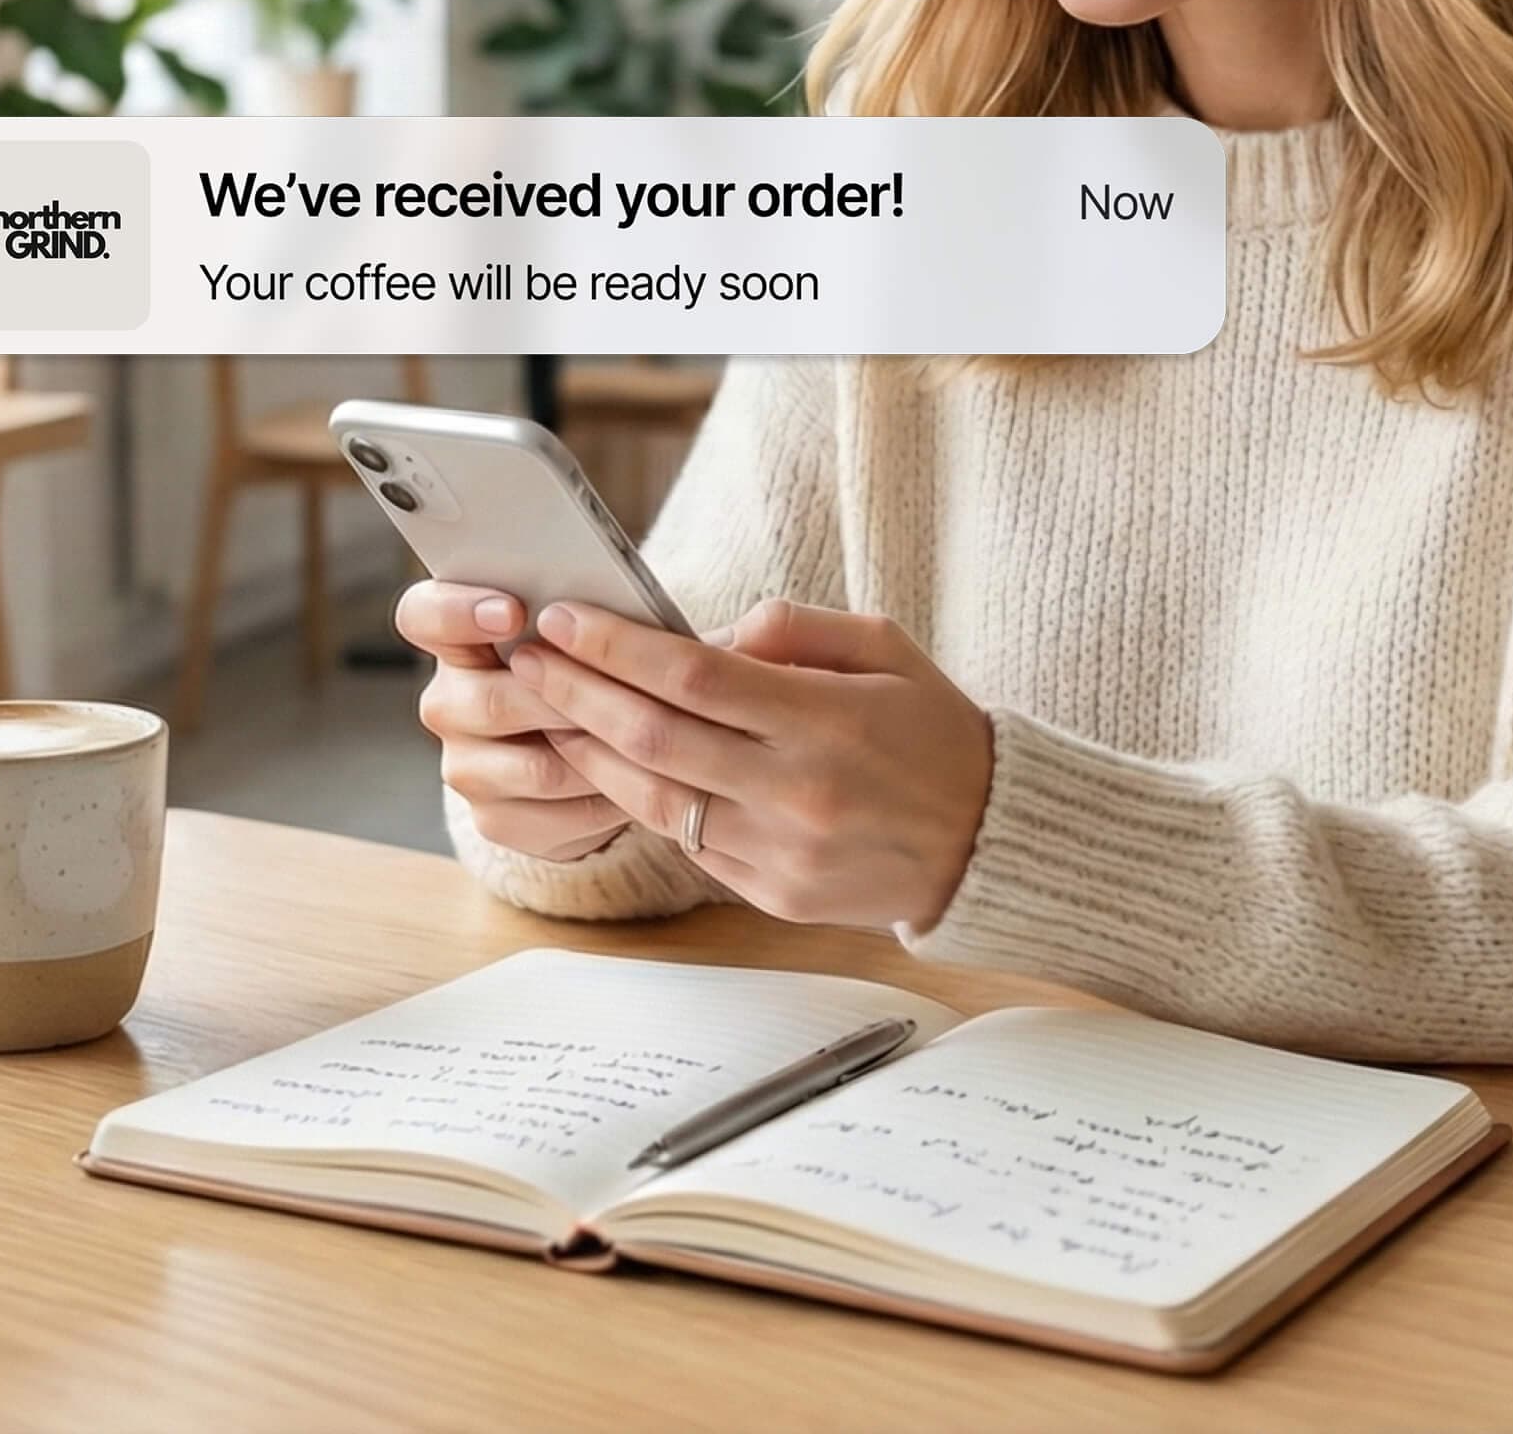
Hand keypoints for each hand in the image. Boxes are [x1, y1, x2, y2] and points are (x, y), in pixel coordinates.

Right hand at [399, 582, 631, 862]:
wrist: (587, 743)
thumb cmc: (584, 661)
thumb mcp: (577, 625)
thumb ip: (577, 612)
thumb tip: (611, 611)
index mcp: (453, 637)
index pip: (423, 615)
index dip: (458, 612)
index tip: (512, 611)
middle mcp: (447, 703)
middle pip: (489, 701)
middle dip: (563, 694)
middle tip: (617, 683)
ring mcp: (466, 767)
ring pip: (535, 767)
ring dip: (597, 751)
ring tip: (649, 734)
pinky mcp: (496, 819)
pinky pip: (558, 815)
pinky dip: (608, 796)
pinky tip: (643, 777)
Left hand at [519, 596, 994, 933]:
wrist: (986, 841)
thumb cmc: (932, 729)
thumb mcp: (885, 647)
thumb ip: (794, 629)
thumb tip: (707, 636)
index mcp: (827, 722)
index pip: (694, 678)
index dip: (617, 647)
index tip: (563, 615)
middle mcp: (797, 793)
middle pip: (655, 738)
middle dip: (577, 690)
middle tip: (526, 653)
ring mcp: (780, 854)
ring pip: (654, 800)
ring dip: (587, 751)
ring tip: (544, 707)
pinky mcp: (771, 896)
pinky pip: (686, 842)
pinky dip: (638, 798)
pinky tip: (607, 762)